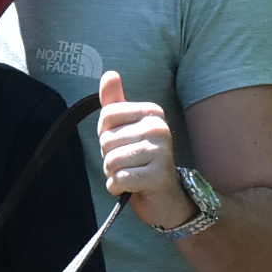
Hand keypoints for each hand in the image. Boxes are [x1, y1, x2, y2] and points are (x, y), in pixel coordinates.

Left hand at [94, 70, 192, 227]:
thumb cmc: (141, 161)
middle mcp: (160, 128)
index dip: (106, 136)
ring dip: (113, 174)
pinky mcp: (158, 176)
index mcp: (152, 112)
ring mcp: (161, 152)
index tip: (124, 145)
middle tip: (129, 164)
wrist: (165, 197)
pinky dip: (117, 188)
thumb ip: (115, 103)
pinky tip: (132, 188)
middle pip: (107, 140)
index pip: (106, 116)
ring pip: (111, 161)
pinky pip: (119, 179)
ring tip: (131, 175)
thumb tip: (109, 74)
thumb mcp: (126, 129)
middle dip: (109, 158)